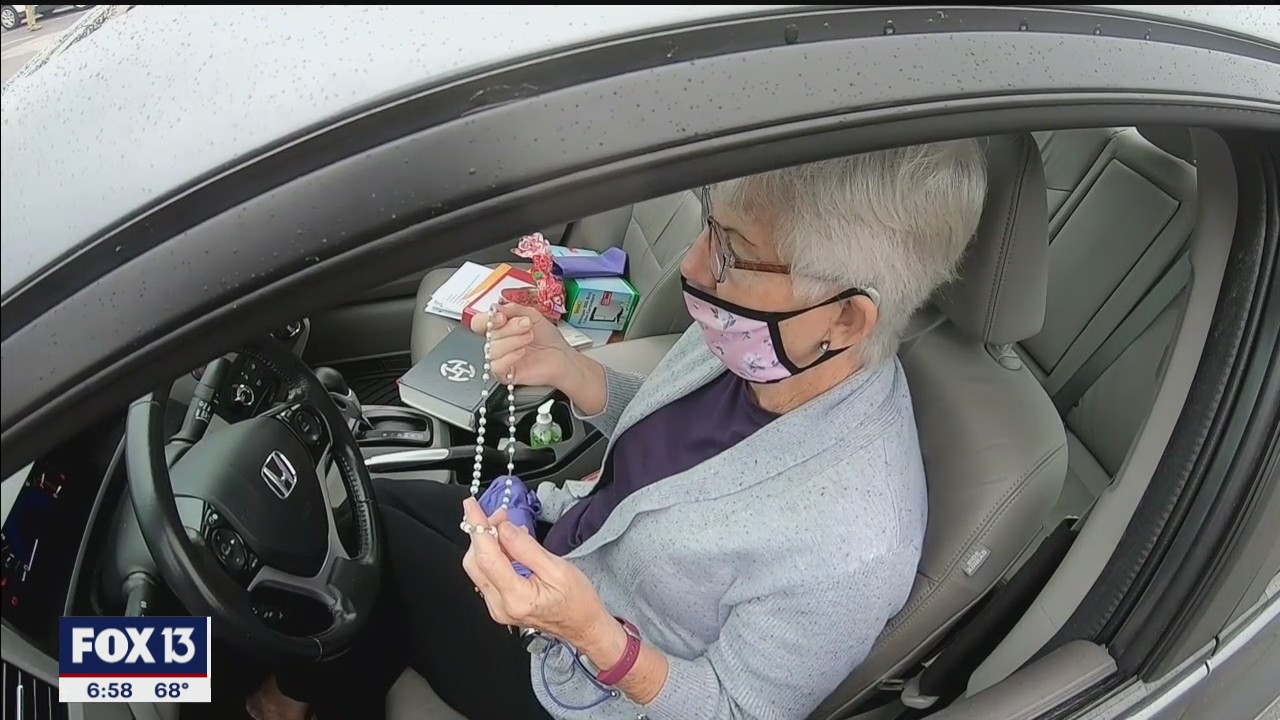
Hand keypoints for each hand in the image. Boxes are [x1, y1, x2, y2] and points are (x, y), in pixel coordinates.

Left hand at [460, 497, 614, 648]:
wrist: (583, 625)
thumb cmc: (577, 602)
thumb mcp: (558, 569)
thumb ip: (526, 548)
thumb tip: (505, 529)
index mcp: (517, 597)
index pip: (487, 557)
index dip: (478, 528)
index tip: (472, 507)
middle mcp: (501, 606)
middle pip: (475, 562)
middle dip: (482, 533)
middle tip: (499, 515)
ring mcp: (498, 607)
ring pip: (478, 568)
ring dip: (487, 542)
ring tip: (506, 527)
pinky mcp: (499, 604)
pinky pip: (487, 574)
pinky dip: (493, 554)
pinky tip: (506, 544)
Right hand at [468, 302, 574, 387]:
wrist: (562, 356)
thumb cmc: (548, 338)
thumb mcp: (532, 315)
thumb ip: (513, 309)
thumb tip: (496, 307)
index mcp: (500, 327)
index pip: (480, 322)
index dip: (487, 319)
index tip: (502, 316)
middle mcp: (498, 342)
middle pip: (488, 334)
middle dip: (509, 327)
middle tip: (526, 325)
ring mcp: (500, 358)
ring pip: (492, 350)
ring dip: (513, 341)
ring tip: (529, 337)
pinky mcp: (505, 374)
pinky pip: (496, 366)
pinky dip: (509, 357)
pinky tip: (522, 352)